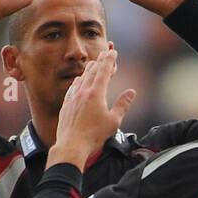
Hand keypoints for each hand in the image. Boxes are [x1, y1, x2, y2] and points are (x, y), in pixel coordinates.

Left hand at [48, 47, 135, 169]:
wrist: (72, 145)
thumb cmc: (94, 136)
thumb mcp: (113, 121)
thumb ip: (123, 104)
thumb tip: (131, 92)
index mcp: (96, 93)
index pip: (104, 71)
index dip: (109, 60)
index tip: (113, 52)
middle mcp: (83, 92)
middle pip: (92, 71)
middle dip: (100, 61)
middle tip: (104, 54)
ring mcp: (73, 98)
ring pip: (81, 78)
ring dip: (88, 70)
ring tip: (92, 64)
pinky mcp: (66, 106)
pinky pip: (72, 88)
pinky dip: (78, 81)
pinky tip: (78, 82)